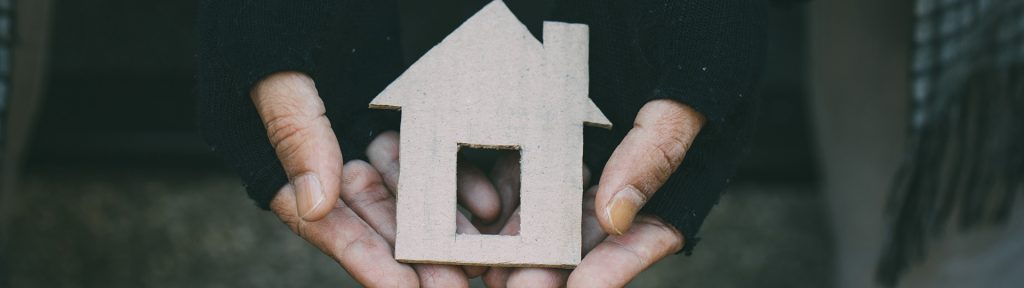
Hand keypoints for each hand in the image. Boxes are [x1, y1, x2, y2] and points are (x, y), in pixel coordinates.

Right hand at [254, 71, 495, 286]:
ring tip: (482, 256)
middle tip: (455, 286)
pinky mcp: (396, 108)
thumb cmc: (271, 8)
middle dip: (414, 256)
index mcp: (278, 151)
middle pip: (372, 217)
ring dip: (442, 224)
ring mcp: (360, 129)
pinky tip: (489, 198)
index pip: (322, 221)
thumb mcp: (275, 64)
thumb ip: (295, 132)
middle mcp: (323, 150)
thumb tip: (315, 205)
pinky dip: (455, 175)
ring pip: (407, 190)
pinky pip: (429, 152)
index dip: (364, 259)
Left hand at [482, 99, 702, 286]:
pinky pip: (523, 162)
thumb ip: (657, 149)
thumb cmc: (699, 27)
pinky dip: (502, 189)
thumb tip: (616, 217)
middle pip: (592, 231)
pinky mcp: (548, 121)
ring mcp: (586, 145)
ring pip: (552, 205)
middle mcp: (628, 167)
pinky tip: (479, 213)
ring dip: (523, 239)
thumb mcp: (693, 83)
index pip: (649, 233)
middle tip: (521, 286)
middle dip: (556, 264)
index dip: (616, 266)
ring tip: (493, 267)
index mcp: (678, 169)